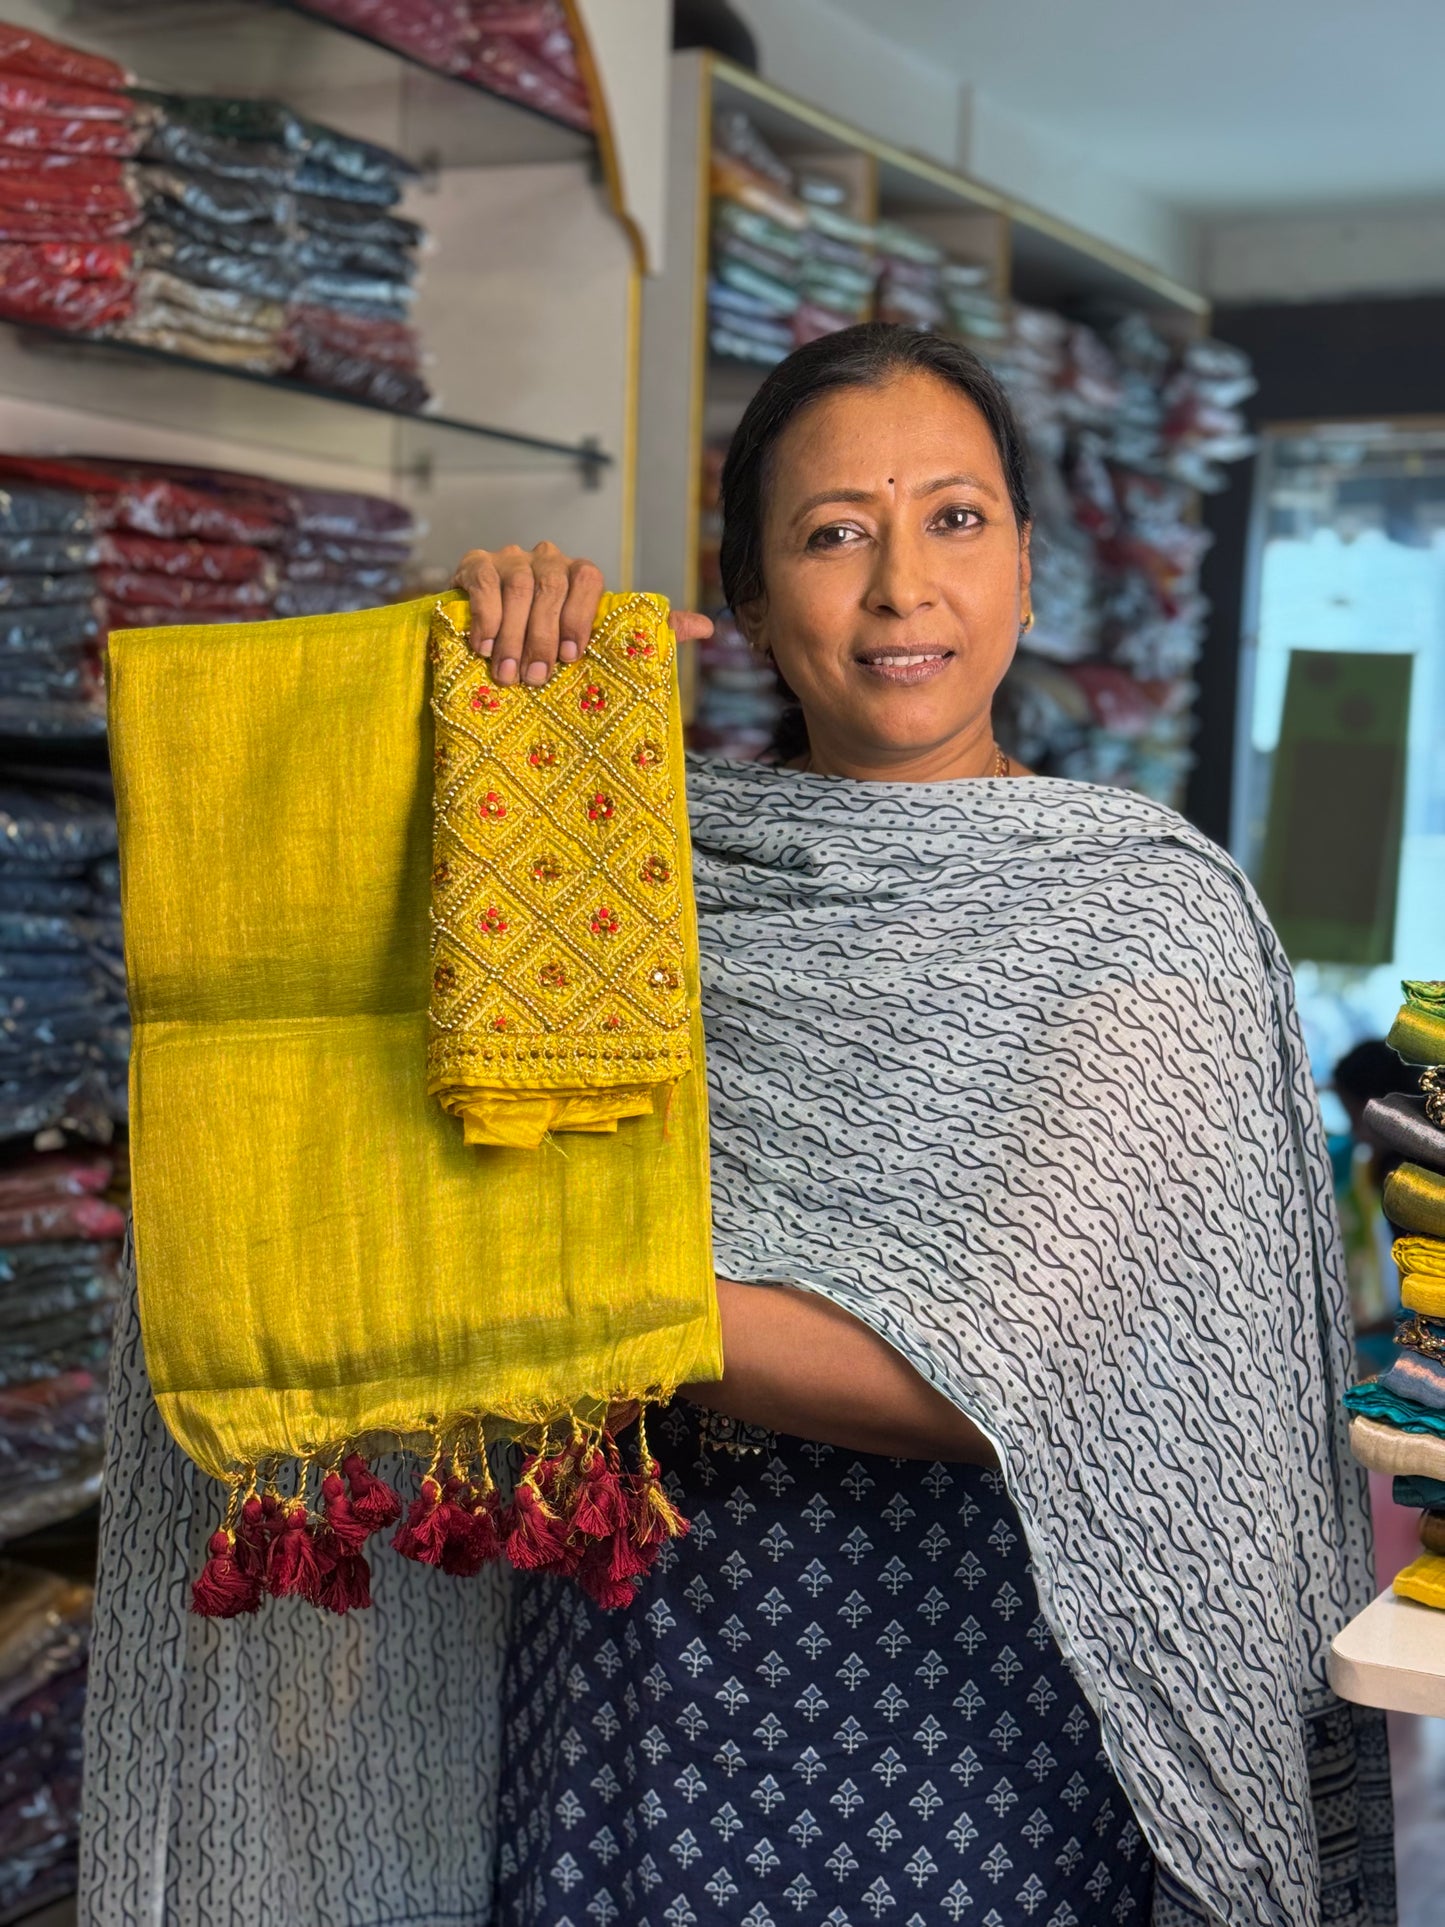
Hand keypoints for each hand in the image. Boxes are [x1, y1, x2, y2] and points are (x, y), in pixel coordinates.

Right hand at [450, 540, 712, 685]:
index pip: (588, 578)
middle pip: (550, 584)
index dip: (579, 617)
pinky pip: (483, 581)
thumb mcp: (600, 638)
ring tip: (508, 674)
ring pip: (518, 585)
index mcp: (579, 574)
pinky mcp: (475, 565)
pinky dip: (485, 615)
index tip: (569, 658)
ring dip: (514, 634)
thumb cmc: (553, 640)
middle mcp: (547, 559)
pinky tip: (482, 646)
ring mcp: (511, 559)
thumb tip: (708, 627)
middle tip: (535, 679)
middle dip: (542, 634)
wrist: (491, 634)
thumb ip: (650, 630)